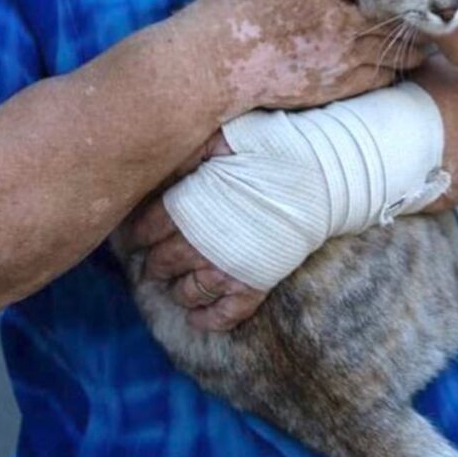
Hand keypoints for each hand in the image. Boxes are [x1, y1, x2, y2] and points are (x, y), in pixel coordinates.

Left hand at [123, 133, 267, 331]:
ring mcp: (226, 269)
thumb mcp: (222, 136)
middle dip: (155, 261)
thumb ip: (186, 153)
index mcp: (186, 208)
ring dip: (176, 289)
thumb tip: (155, 167)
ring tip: (175, 281)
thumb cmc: (270, 149)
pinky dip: (206, 320)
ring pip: (186, 292)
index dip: (137, 232)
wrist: (322, 172)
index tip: (136, 233)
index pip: (145, 230)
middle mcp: (200, 245)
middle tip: (154, 257)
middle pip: (161, 264)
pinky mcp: (253, 285)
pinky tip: (196, 317)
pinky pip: (222, 315)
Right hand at [172, 0, 424, 117]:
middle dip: (413, 9)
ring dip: (412, 43)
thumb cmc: (230, 13)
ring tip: (424, 37)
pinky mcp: (338, 87)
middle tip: (432, 6)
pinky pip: (382, 78)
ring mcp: (342, 56)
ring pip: (396, 49)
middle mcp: (340, 21)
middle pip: (395, 13)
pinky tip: (400, 66)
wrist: (212, 67)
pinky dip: (396, 70)